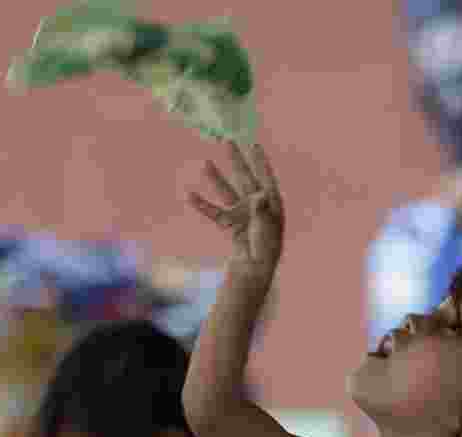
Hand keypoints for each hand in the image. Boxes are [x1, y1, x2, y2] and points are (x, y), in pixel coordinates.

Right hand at [188, 142, 283, 279]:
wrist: (254, 270)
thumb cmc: (266, 249)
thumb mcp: (266, 228)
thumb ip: (261, 210)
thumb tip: (261, 193)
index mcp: (271, 203)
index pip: (265, 176)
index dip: (260, 161)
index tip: (254, 144)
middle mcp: (256, 205)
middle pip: (244, 178)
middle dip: (236, 161)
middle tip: (227, 142)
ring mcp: (242, 213)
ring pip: (226, 191)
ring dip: (216, 178)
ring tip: (205, 163)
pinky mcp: (229, 224)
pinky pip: (214, 212)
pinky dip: (202, 204)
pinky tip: (189, 194)